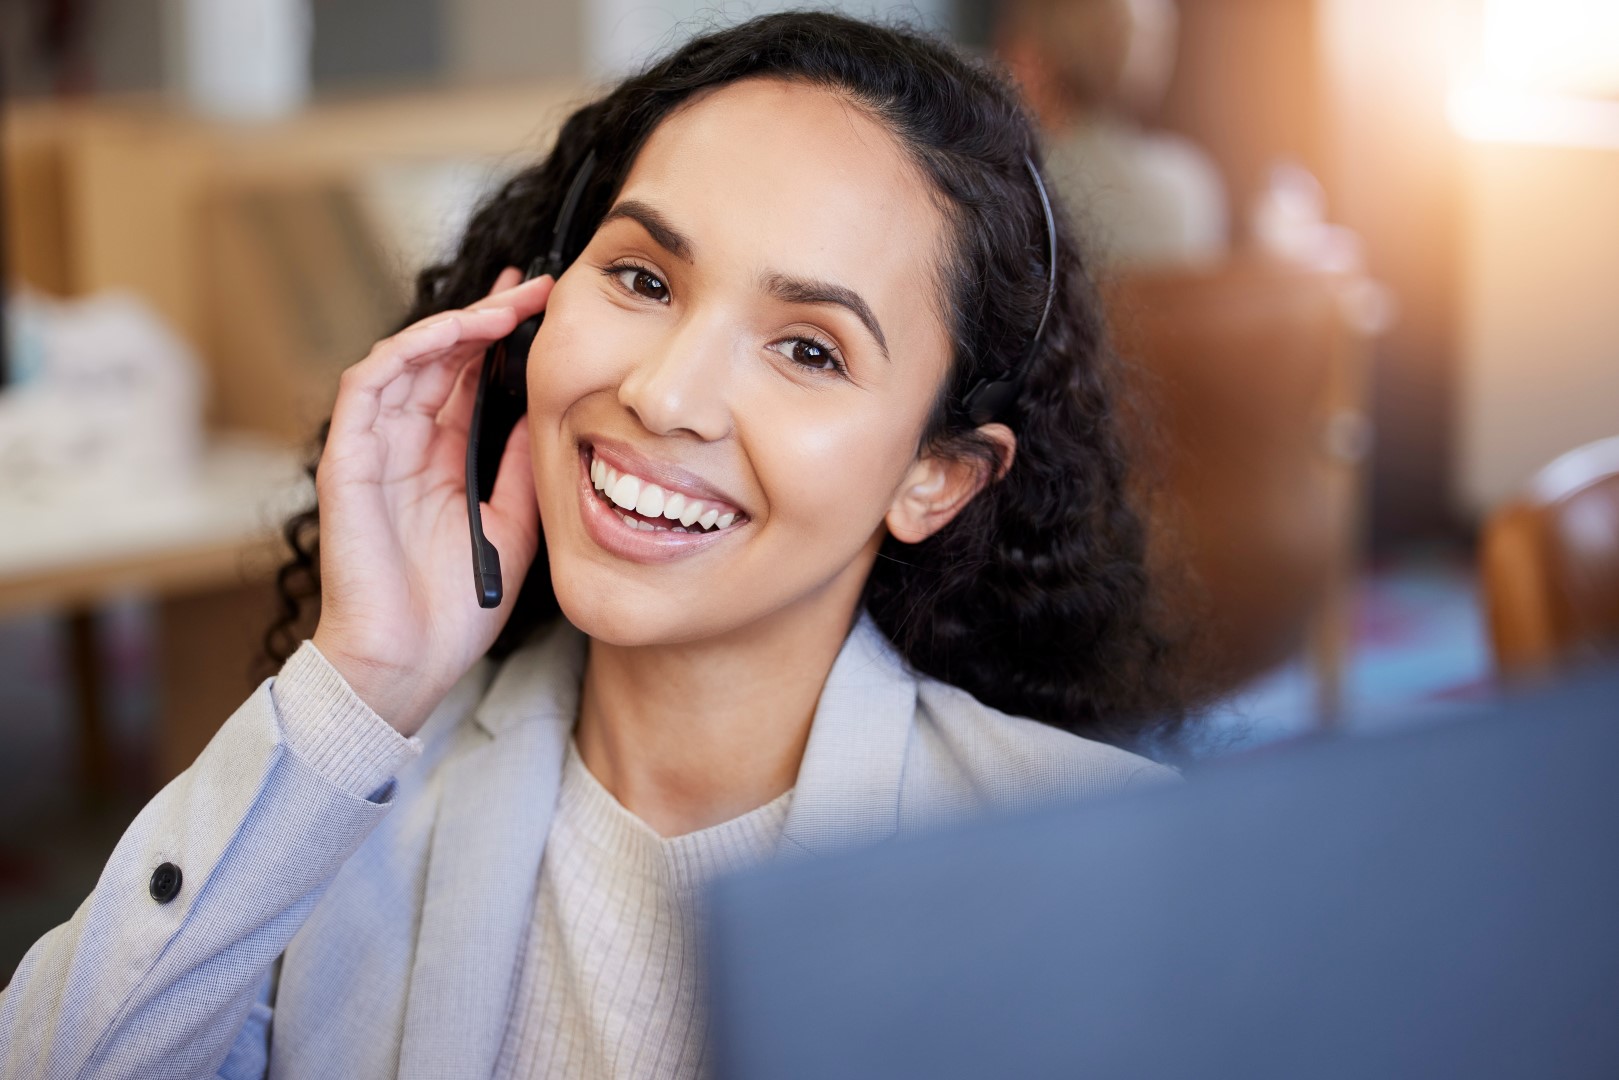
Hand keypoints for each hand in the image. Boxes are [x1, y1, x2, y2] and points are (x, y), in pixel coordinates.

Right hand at [310, 268, 550, 735]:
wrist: (406, 665)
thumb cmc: (454, 610)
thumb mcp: (511, 526)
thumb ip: (518, 468)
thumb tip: (544, 414)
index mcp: (443, 461)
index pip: (470, 380)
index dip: (502, 338)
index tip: (547, 304)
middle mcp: (406, 447)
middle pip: (442, 359)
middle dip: (486, 314)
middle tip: (536, 284)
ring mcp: (373, 450)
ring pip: (404, 361)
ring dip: (452, 325)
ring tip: (504, 306)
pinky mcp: (346, 461)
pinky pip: (366, 388)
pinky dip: (405, 353)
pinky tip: (451, 334)